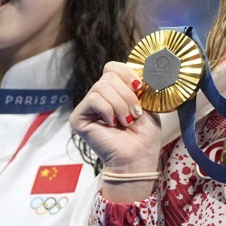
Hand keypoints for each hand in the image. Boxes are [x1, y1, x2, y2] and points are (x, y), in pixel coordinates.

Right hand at [70, 61, 162, 175]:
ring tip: (127, 121)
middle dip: (127, 94)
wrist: (138, 158)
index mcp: (114, 92)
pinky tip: (113, 124)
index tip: (140, 87)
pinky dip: (108, 111)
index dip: (127, 73)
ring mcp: (87, 108)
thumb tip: (138, 70)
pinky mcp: (78, 118)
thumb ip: (139, 85)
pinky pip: (94, 99)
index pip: (112, 67)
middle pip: (108, 76)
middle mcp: (98, 97)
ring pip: (102, 86)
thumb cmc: (144, 136)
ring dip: (120, 104)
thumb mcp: (147, 104)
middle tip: (135, 113)